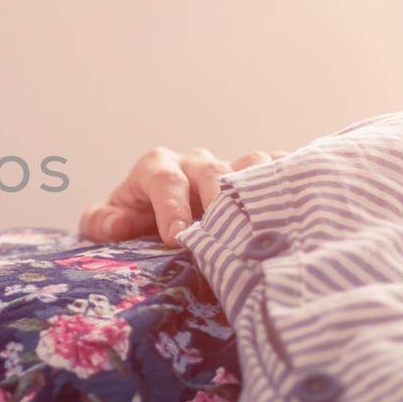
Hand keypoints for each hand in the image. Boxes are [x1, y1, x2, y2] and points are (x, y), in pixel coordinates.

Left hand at [78, 147, 288, 246]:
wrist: (155, 219)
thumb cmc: (130, 221)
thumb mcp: (105, 223)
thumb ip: (102, 222)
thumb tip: (120, 224)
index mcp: (156, 168)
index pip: (165, 180)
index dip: (171, 208)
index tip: (177, 238)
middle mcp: (195, 163)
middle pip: (211, 172)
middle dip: (217, 201)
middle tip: (224, 234)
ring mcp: (230, 167)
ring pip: (251, 165)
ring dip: (257, 190)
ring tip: (265, 221)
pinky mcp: (257, 178)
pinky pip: (280, 169)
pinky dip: (290, 181)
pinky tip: (300, 206)